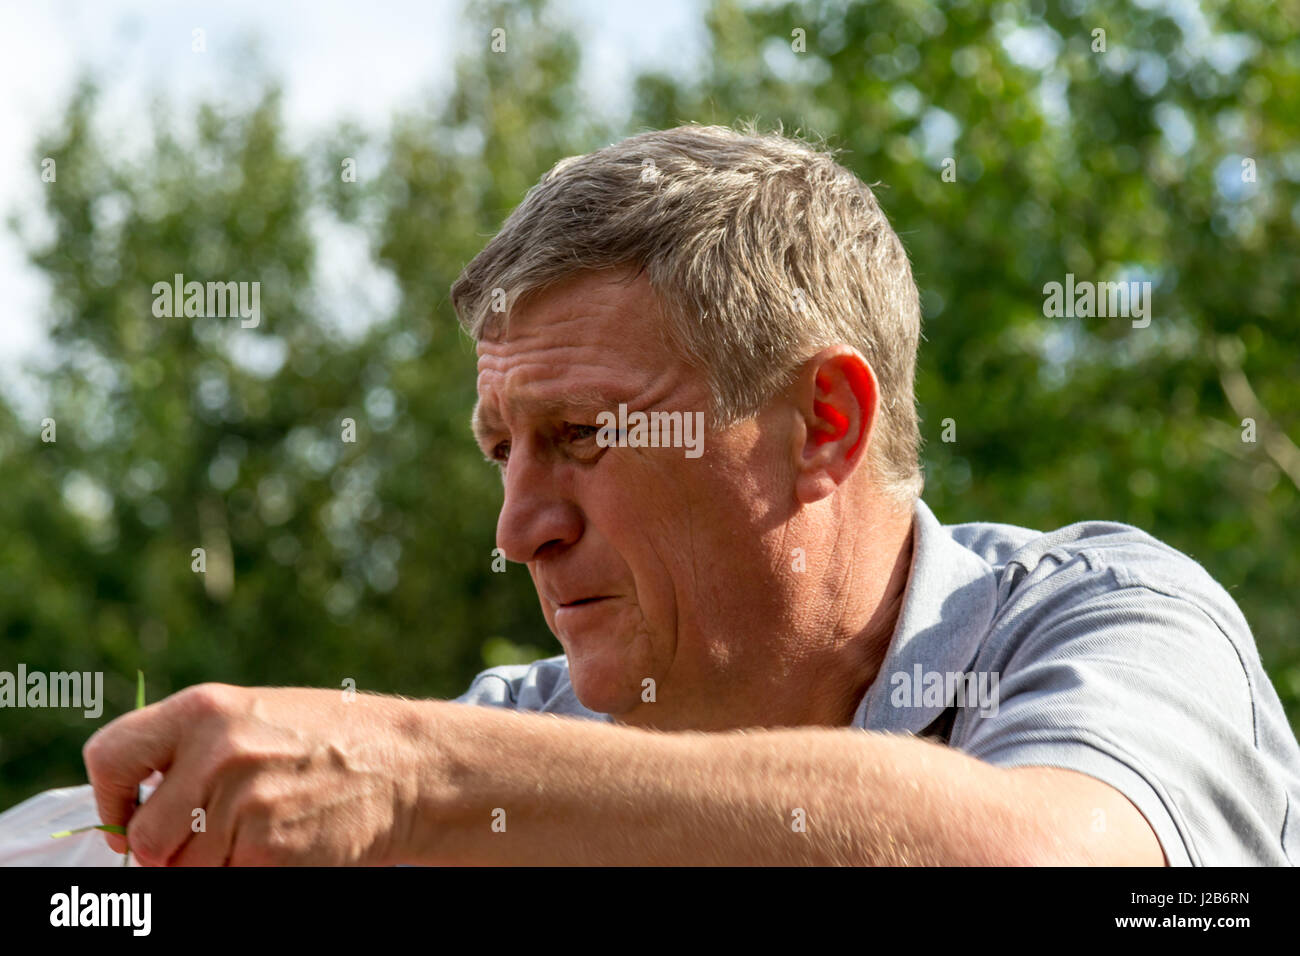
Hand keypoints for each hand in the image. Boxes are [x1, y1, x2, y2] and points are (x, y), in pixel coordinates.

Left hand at [82, 683, 431, 865]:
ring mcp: (242, 802)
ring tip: (259, 830)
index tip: (135, 813)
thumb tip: (129, 807)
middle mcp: (216, 751)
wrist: (405, 765)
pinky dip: (245, 873)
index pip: (107, 756)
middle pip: (144, 837)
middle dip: (170, 849)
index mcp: (204, 708)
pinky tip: (281, 843)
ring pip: (182, 870)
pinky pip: (223, 882)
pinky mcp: (267, 850)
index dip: (113, 799)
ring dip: (211, 864)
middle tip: (211, 833)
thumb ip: (190, 747)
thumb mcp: (253, 715)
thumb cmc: (325, 742)